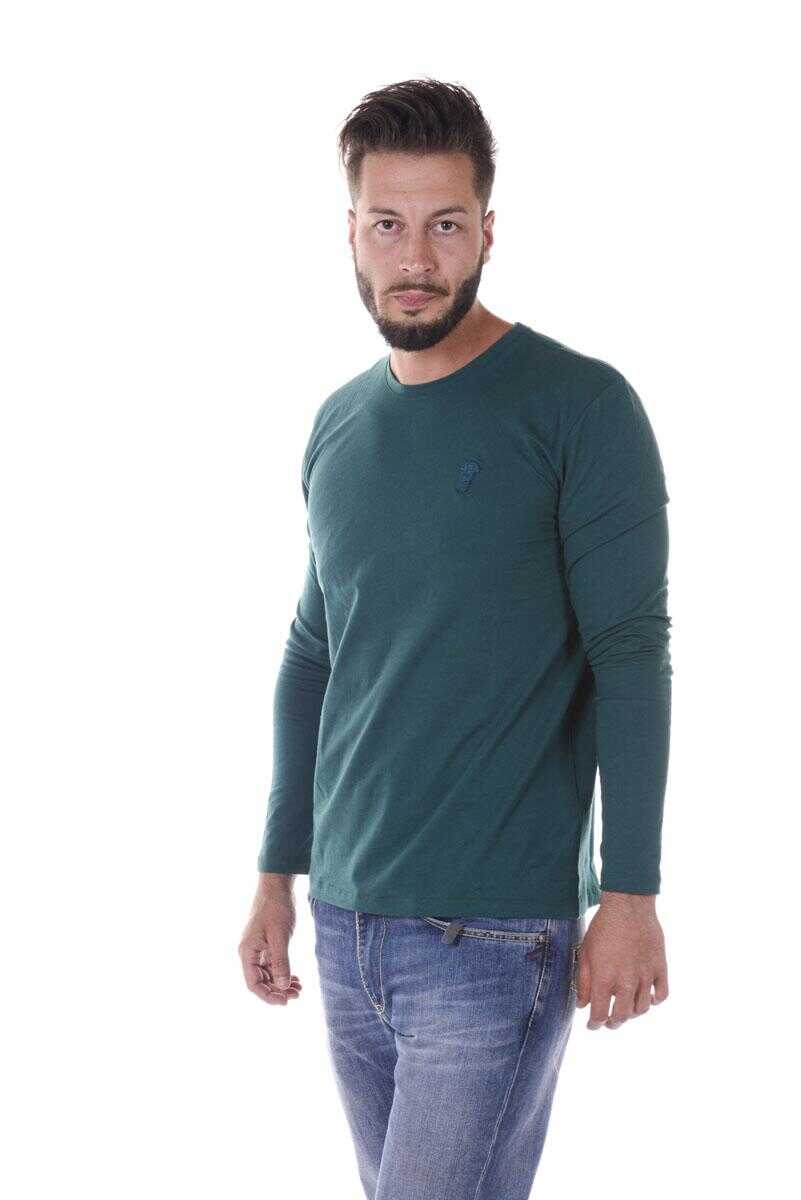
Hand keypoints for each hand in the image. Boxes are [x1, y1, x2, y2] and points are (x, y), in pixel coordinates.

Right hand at [239, 874, 302, 1005]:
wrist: (277, 886)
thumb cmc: (276, 908)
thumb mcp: (279, 937)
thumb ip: (280, 962)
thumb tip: (281, 987)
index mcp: (247, 952)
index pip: (253, 984)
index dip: (268, 996)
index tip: (285, 1002)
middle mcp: (250, 952)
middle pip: (261, 981)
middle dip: (277, 991)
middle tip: (296, 995)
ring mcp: (258, 948)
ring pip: (268, 974)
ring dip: (281, 983)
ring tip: (299, 989)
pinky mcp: (267, 943)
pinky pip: (273, 965)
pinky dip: (283, 973)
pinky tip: (295, 978)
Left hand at [575, 892, 667, 1029]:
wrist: (628, 906)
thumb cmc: (603, 926)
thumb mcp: (586, 951)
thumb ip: (584, 981)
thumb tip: (583, 1005)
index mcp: (605, 978)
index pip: (600, 1014)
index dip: (595, 1024)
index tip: (592, 1025)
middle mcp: (627, 982)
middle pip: (622, 1016)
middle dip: (613, 1023)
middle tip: (609, 1022)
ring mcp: (646, 976)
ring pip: (642, 1009)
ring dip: (633, 1014)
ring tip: (627, 1009)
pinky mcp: (660, 968)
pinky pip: (662, 995)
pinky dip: (654, 1001)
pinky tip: (647, 997)